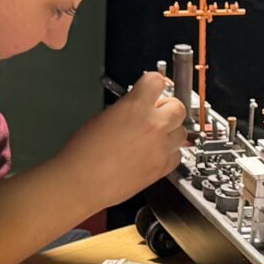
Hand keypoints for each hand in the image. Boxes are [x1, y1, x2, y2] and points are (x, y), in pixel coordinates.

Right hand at [66, 69, 183, 204]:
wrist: (81, 182)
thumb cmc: (84, 153)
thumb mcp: (103, 117)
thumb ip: (128, 108)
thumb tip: (138, 107)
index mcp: (135, 107)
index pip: (157, 81)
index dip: (154, 84)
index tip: (153, 89)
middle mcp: (153, 125)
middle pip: (178, 106)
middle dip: (168, 108)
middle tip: (157, 112)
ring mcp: (160, 147)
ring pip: (182, 131)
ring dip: (172, 130)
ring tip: (155, 135)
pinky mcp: (162, 168)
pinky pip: (177, 154)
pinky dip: (170, 152)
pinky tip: (155, 152)